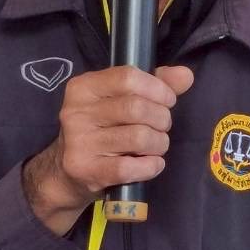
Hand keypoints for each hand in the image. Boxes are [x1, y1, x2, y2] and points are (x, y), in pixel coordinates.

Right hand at [23, 64, 193, 230]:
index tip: (168, 100)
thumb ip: (154, 84)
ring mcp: (79, 142)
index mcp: (83, 87)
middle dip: (161, 118)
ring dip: (158, 143)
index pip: (127, 77)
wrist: (64, 174)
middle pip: (136, 108)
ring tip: (157, 145)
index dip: (157, 88)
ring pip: (138, 137)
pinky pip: (130, 167)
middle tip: (162, 126)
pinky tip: (152, 164)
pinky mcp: (86, 170)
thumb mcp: (120, 100)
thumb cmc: (101, 130)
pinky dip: (151, 166)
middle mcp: (76, 112)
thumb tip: (185, 75)